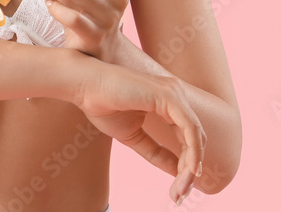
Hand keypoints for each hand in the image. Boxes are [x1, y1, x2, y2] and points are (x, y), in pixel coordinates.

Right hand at [72, 55, 205, 204]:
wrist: (84, 86)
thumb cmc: (102, 105)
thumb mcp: (133, 136)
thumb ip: (156, 152)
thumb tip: (177, 171)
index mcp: (167, 101)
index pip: (187, 136)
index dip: (187, 164)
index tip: (178, 190)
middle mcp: (175, 95)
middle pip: (196, 138)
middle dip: (191, 170)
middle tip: (180, 196)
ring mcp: (173, 94)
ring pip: (196, 136)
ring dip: (192, 166)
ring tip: (181, 189)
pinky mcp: (168, 96)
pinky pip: (190, 129)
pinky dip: (192, 152)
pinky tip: (186, 171)